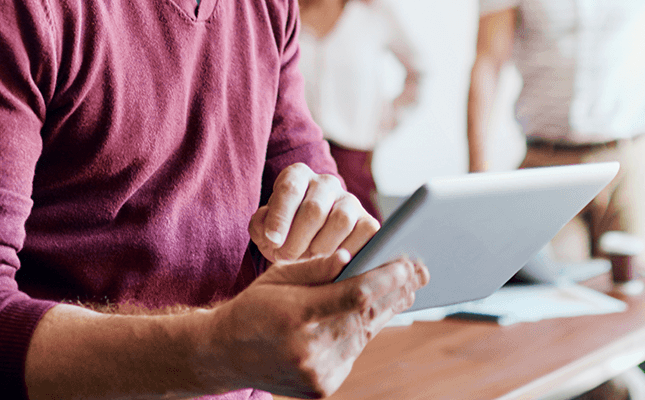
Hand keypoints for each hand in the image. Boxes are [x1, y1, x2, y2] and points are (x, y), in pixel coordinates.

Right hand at [206, 249, 429, 397]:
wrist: (225, 355)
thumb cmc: (254, 307)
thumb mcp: (278, 274)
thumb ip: (315, 266)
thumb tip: (351, 257)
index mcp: (296, 315)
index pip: (356, 295)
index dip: (387, 278)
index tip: (408, 262)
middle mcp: (309, 349)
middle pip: (367, 316)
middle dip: (397, 291)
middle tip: (419, 272)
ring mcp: (317, 373)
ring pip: (364, 334)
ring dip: (386, 310)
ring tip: (404, 287)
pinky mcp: (323, 387)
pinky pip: (353, 352)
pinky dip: (363, 331)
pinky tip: (372, 312)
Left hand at [249, 163, 379, 262]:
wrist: (306, 245)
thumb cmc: (283, 235)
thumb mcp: (264, 229)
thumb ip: (261, 227)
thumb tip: (270, 233)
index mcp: (297, 176)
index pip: (290, 189)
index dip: (280, 217)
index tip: (272, 241)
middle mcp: (325, 182)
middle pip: (315, 209)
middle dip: (297, 240)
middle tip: (286, 258)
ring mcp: (349, 200)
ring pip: (341, 220)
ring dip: (321, 247)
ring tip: (309, 259)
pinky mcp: (368, 220)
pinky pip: (365, 233)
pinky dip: (348, 251)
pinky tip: (332, 260)